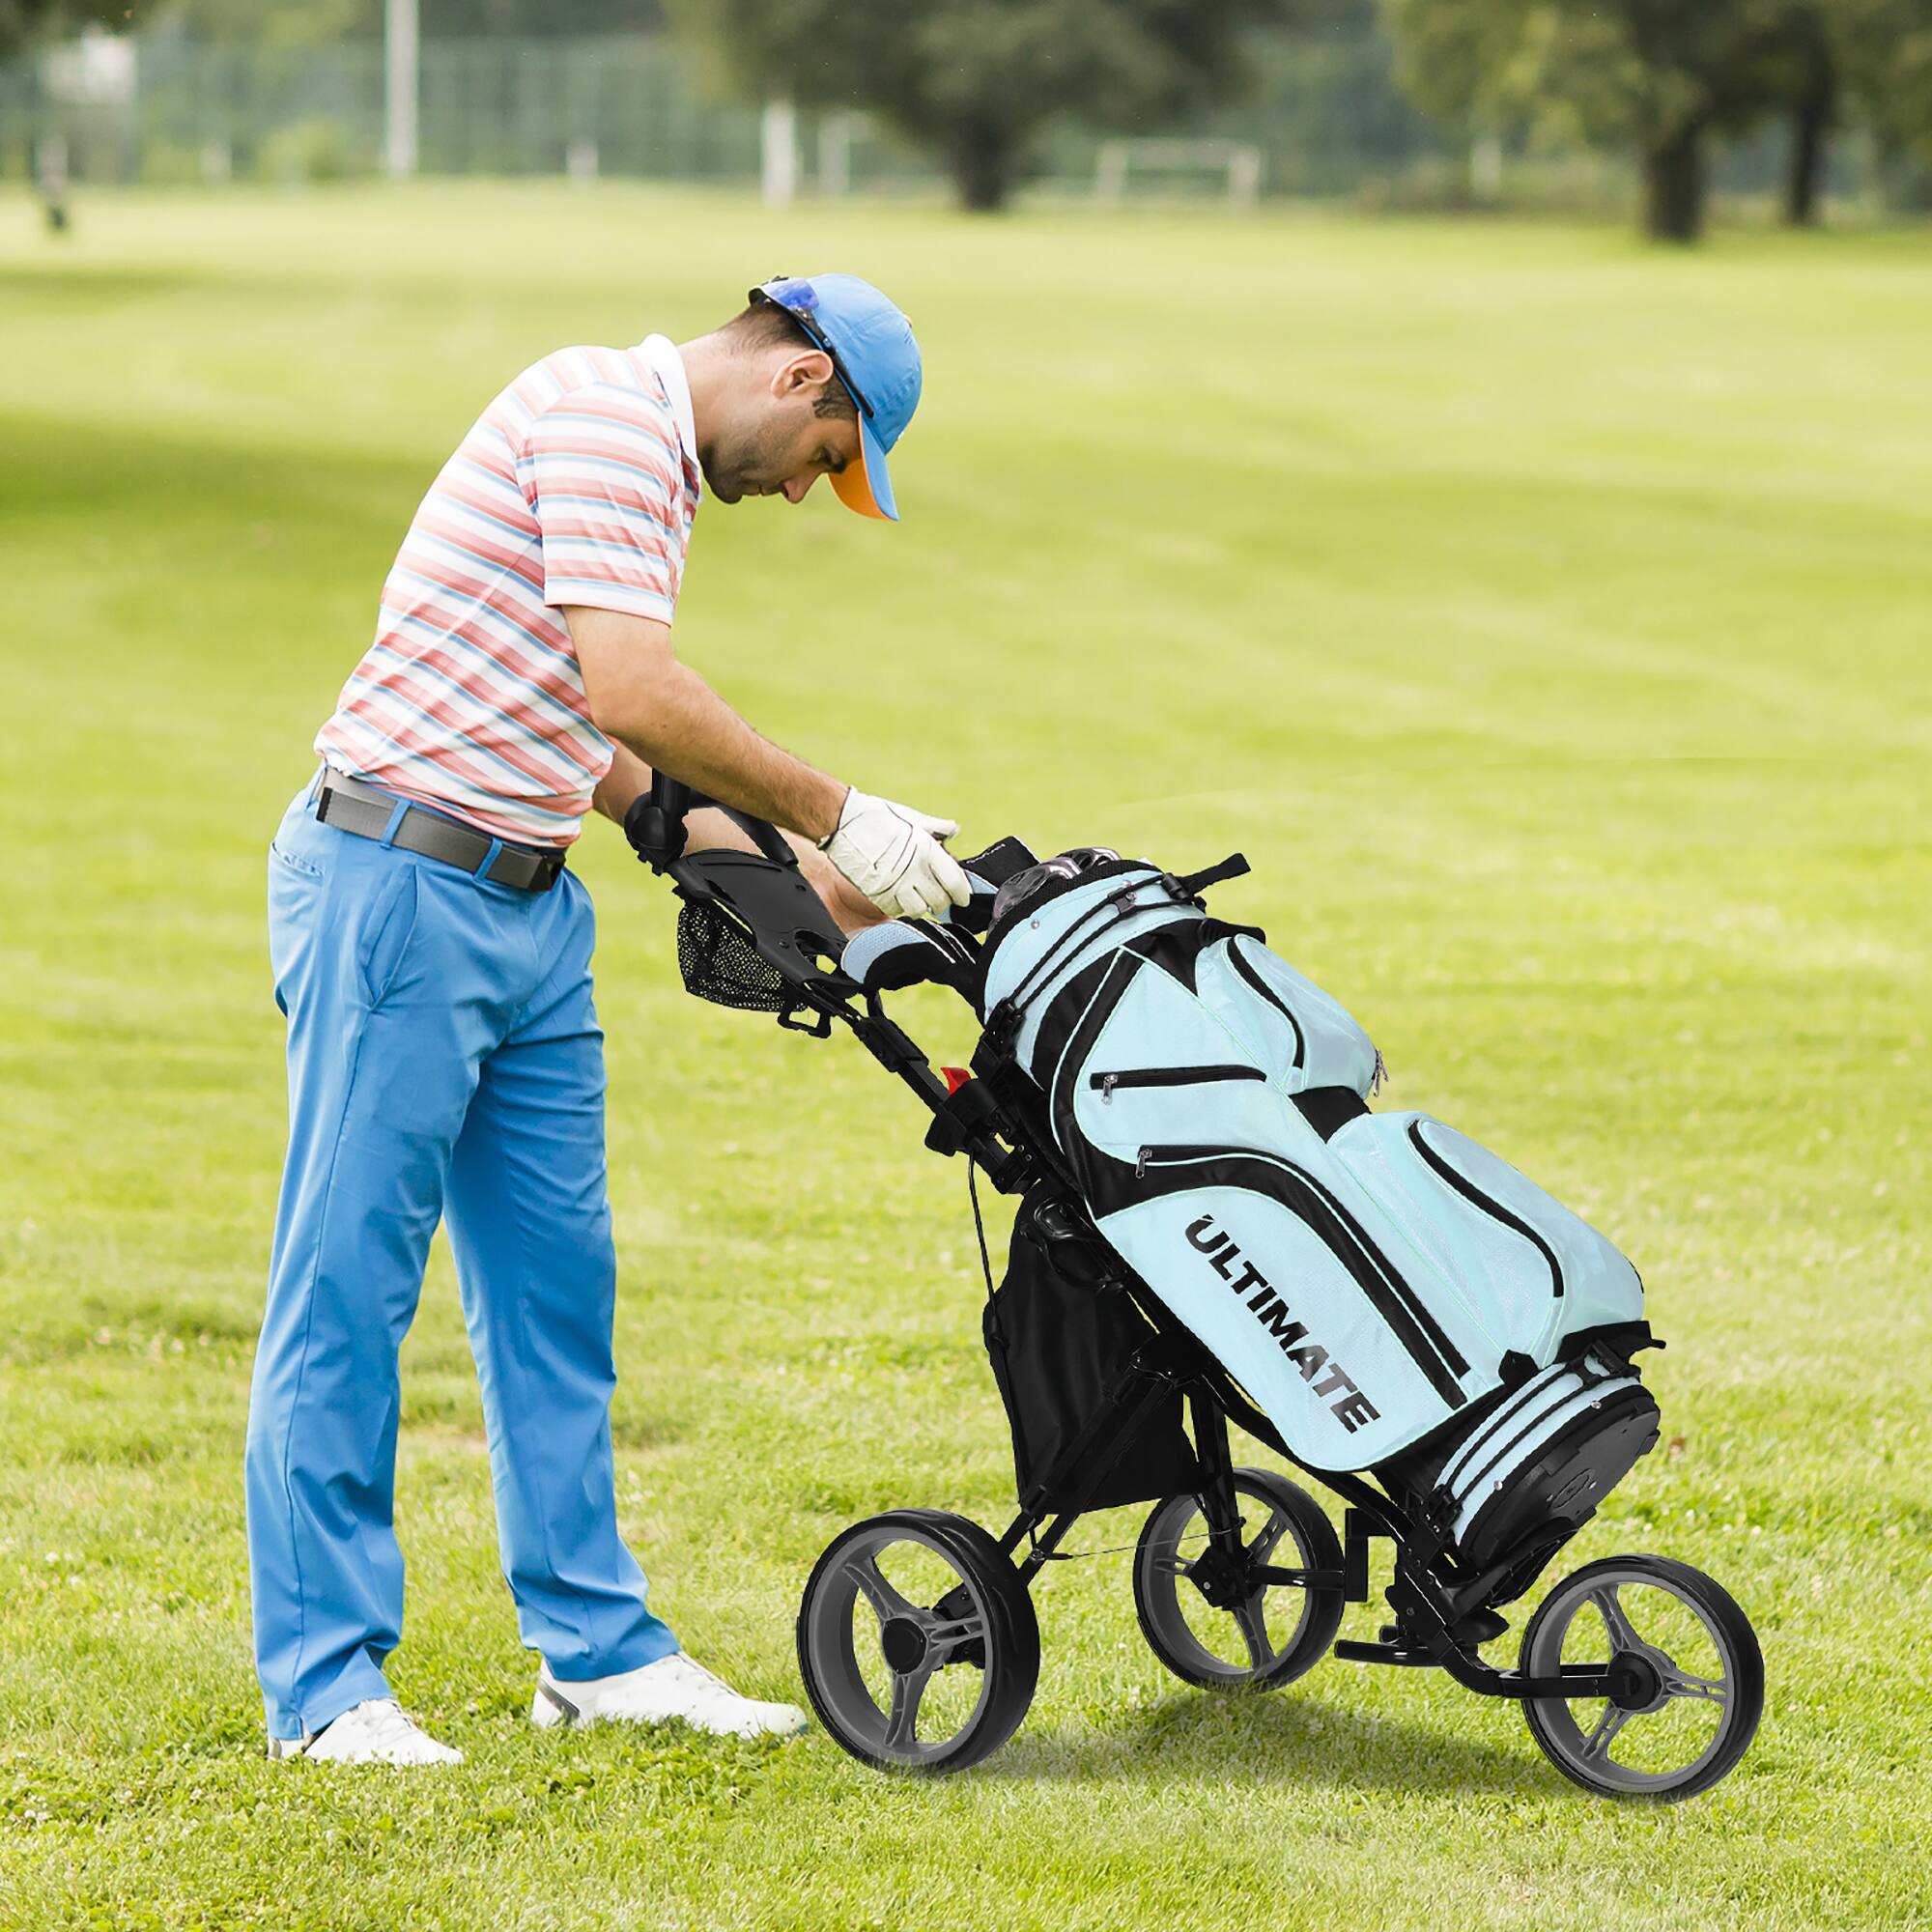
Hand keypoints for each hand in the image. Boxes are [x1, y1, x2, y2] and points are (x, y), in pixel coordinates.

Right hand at [818, 788, 969, 919]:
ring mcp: (895, 884)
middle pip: (940, 902)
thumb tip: (953, 830)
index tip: (963, 898)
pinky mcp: (876, 894)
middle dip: (942, 902)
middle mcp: (914, 870)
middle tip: (939, 898)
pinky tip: (899, 897)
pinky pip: (896, 911)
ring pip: (919, 911)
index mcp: (927, 850)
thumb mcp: (911, 817)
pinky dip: (900, 908)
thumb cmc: (876, 816)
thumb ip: (935, 827)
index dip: (962, 894)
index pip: (955, 882)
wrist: (841, 822)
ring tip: (919, 900)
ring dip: (922, 907)